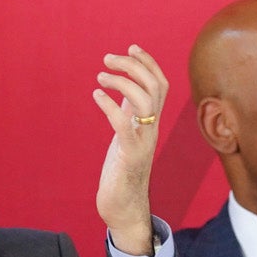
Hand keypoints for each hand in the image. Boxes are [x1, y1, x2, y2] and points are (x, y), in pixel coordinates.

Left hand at [94, 44, 168, 256]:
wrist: (125, 209)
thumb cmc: (122, 173)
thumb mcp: (126, 136)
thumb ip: (128, 114)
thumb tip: (122, 90)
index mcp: (151, 123)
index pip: (160, 84)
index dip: (149, 62)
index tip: (131, 46)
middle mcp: (151, 130)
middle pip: (155, 87)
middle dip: (133, 65)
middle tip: (107, 58)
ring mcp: (143, 142)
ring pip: (145, 101)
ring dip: (123, 82)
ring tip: (101, 76)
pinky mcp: (130, 156)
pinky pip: (125, 125)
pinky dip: (110, 106)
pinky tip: (96, 96)